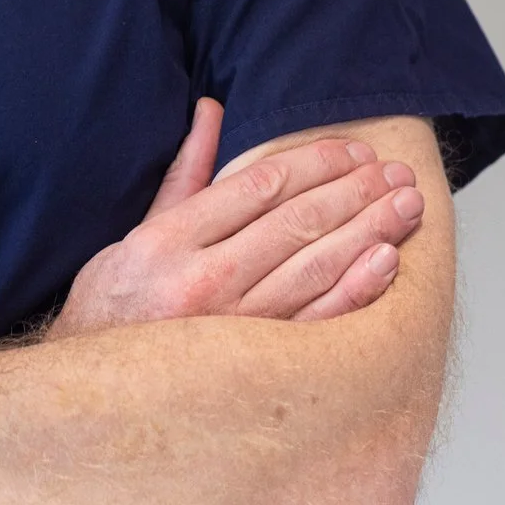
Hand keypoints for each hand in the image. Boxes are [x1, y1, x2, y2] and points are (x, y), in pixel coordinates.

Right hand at [50, 99, 424, 336]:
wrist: (98, 394)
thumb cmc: (117, 306)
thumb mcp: (139, 231)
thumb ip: (187, 173)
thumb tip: (214, 110)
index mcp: (168, 240)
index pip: (259, 186)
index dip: (314, 162)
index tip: (351, 151)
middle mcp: (201, 281)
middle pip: (295, 222)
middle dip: (355, 191)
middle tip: (396, 173)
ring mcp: (232, 328)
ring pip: (315, 268)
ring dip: (369, 231)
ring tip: (405, 207)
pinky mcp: (255, 368)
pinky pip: (318, 323)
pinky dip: (356, 291)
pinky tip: (386, 263)